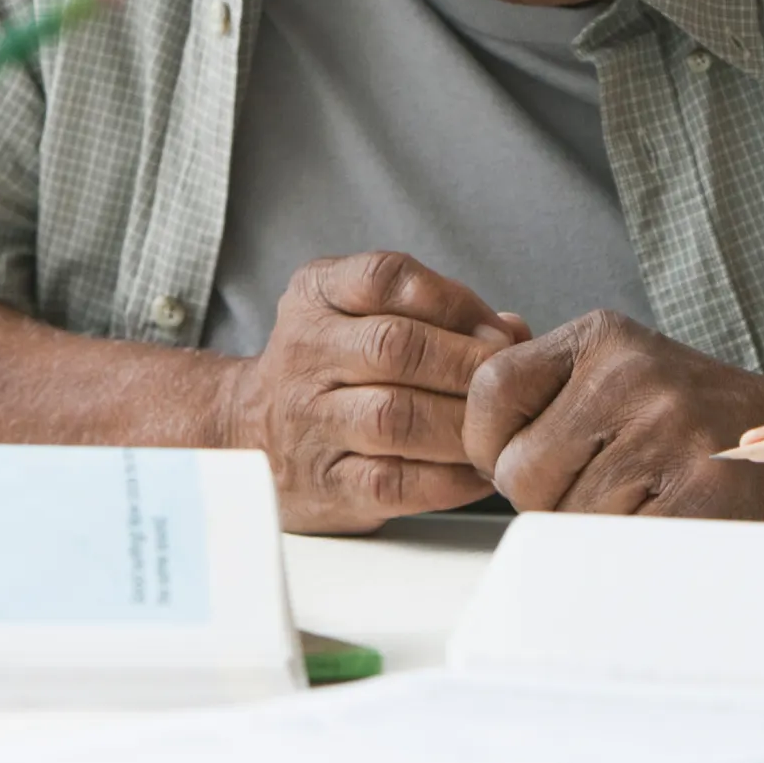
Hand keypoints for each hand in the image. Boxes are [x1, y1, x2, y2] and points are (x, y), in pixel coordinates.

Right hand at [217, 252, 524, 533]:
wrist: (249, 432)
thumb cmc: (330, 368)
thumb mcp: (363, 314)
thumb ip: (437, 312)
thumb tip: (515, 331)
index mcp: (316, 295)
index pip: (385, 278)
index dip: (454, 301)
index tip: (498, 329)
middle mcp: (305, 352)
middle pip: (395, 347)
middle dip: (468, 363)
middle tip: (511, 382)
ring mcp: (309, 421)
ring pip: (394, 417)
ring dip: (462, 424)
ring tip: (499, 429)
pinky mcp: (324, 485)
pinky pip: (394, 483)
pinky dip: (449, 479)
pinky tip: (477, 471)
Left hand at [462, 311, 763, 519]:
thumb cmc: (693, 421)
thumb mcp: (622, 376)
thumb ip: (547, 391)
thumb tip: (453, 423)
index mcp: (605, 338)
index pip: (492, 391)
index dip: (489, 442)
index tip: (517, 458)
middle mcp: (635, 375)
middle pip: (520, 471)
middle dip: (544, 497)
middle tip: (599, 485)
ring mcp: (669, 434)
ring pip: (564, 519)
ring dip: (590, 526)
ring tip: (642, 498)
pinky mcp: (696, 495)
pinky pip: (610, 546)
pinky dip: (625, 549)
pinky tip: (661, 521)